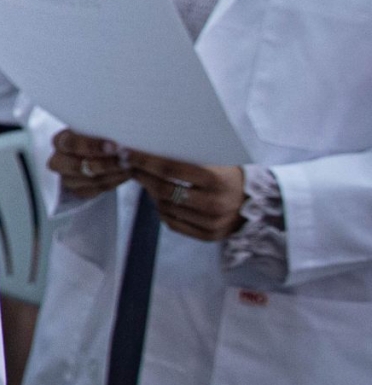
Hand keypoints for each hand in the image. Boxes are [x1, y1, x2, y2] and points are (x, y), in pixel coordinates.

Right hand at [47, 128, 127, 201]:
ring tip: (130, 165)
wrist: (96, 151)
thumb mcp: (95, 128)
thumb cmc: (96, 135)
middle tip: (125, 159)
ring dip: (113, 173)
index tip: (114, 146)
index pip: (70, 143)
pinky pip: (96, 190)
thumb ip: (102, 130)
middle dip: (104, 163)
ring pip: (89, 179)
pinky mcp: (77, 191)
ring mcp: (66, 178)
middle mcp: (58, 161)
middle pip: (76, 166)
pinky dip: (114, 182)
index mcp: (60, 141)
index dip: (91, 145)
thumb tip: (121, 132)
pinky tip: (125, 174)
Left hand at [125, 151, 244, 241]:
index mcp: (217, 180)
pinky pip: (173, 223)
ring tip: (146, 180)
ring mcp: (211, 223)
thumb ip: (188, 158)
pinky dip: (162, 210)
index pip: (171, 169)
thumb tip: (150, 148)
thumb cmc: (230, 175)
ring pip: (165, 207)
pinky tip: (160, 199)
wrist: (258, 202)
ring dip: (150, 193)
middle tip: (129, 165)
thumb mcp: (216, 162)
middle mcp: (214, 203)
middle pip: (164, 190)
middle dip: (142, 175)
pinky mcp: (208, 236)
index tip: (127, 152)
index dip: (145, 160)